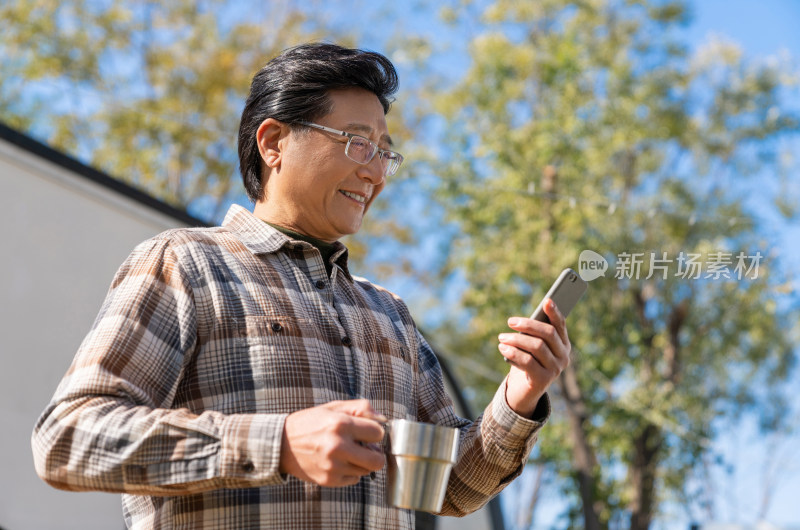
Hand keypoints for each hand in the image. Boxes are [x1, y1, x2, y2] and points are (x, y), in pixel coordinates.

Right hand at [279, 399, 386, 486]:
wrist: (281, 444)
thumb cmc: (310, 422)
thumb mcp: (333, 407)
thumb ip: (361, 408)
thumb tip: (383, 419)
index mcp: (340, 424)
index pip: (378, 433)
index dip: (375, 432)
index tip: (368, 432)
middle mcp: (337, 447)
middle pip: (377, 461)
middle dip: (376, 454)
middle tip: (367, 448)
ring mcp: (333, 466)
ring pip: (366, 470)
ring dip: (361, 462)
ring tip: (347, 452)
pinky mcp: (328, 480)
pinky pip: (354, 479)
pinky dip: (350, 471)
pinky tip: (338, 461)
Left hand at [498, 299, 570, 416]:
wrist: (524, 391)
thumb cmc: (527, 362)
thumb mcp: (531, 346)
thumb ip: (532, 334)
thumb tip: (523, 323)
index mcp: (563, 345)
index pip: (561, 326)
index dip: (555, 313)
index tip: (547, 301)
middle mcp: (564, 357)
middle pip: (548, 333)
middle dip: (528, 325)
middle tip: (510, 321)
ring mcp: (555, 369)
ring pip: (537, 346)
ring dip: (516, 339)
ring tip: (501, 337)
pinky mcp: (543, 380)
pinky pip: (527, 361)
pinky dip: (513, 353)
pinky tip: (503, 348)